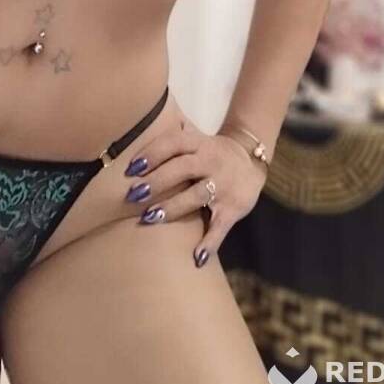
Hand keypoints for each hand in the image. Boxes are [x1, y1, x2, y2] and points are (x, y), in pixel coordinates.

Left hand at [122, 115, 267, 267]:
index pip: (174, 143)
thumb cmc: (211, 151)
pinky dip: (210, 242)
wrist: (252, 159)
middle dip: (156, 181)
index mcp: (199, 143)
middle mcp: (211, 161)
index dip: (153, 154)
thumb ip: (172, 135)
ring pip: (197, 195)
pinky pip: (221, 226)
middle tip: (133, 195)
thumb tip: (138, 125)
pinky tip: (197, 257)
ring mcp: (224, 185)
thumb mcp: (196, 137)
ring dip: (172, 207)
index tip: (131, 168)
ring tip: (149, 218)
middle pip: (182, 168)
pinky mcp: (234, 208)